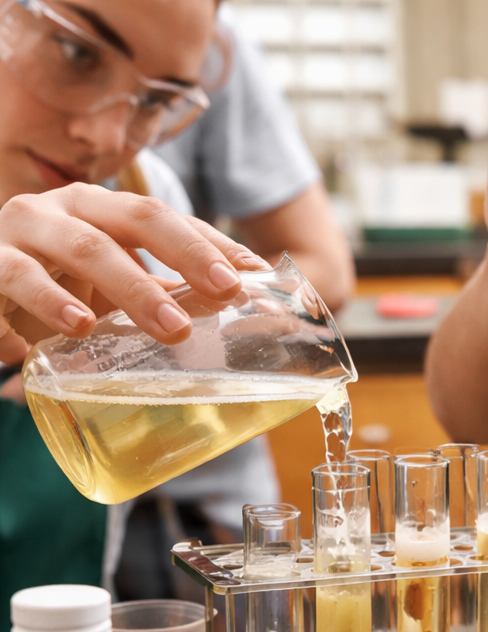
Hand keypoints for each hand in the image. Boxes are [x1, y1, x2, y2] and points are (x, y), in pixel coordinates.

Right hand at [0, 183, 267, 363]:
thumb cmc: (59, 281)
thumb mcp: (113, 280)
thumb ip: (169, 288)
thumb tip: (248, 300)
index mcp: (99, 208)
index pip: (159, 216)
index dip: (202, 243)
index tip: (245, 277)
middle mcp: (58, 211)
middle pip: (120, 228)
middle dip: (166, 267)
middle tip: (200, 311)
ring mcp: (15, 235)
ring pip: (64, 255)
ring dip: (98, 293)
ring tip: (120, 326)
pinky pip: (1, 288)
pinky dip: (16, 322)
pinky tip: (25, 353)